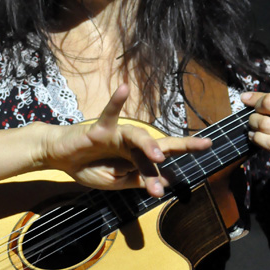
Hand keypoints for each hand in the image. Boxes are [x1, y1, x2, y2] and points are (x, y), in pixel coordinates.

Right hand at [38, 84, 210, 196]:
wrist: (60, 156)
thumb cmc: (89, 166)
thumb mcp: (115, 182)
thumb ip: (136, 180)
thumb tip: (164, 182)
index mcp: (137, 156)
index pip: (166, 154)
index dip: (186, 150)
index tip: (209, 147)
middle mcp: (131, 143)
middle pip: (159, 143)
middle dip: (182, 145)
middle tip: (203, 145)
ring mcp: (117, 134)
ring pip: (137, 136)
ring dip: (147, 146)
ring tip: (158, 157)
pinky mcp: (99, 129)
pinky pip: (109, 114)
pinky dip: (116, 101)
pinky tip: (123, 87)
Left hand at [241, 92, 269, 228]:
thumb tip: (268, 98)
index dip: (257, 97)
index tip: (246, 98)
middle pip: (268, 105)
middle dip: (255, 110)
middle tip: (253, 116)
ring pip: (265, 124)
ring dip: (253, 126)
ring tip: (254, 129)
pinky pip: (269, 144)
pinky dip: (257, 139)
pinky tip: (257, 139)